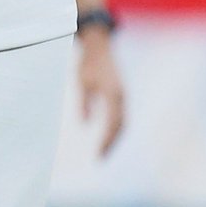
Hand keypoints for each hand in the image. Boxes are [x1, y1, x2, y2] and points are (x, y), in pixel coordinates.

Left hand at [77, 23, 125, 156]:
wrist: (99, 47)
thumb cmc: (88, 64)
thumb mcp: (82, 83)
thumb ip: (84, 103)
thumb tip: (85, 124)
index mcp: (114, 95)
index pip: (113, 124)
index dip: (106, 141)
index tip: (98, 155)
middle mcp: (122, 97)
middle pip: (120, 127)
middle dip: (112, 144)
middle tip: (101, 159)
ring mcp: (123, 96)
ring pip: (122, 122)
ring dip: (114, 138)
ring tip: (103, 152)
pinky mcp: (121, 95)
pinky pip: (121, 116)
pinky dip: (115, 128)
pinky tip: (107, 137)